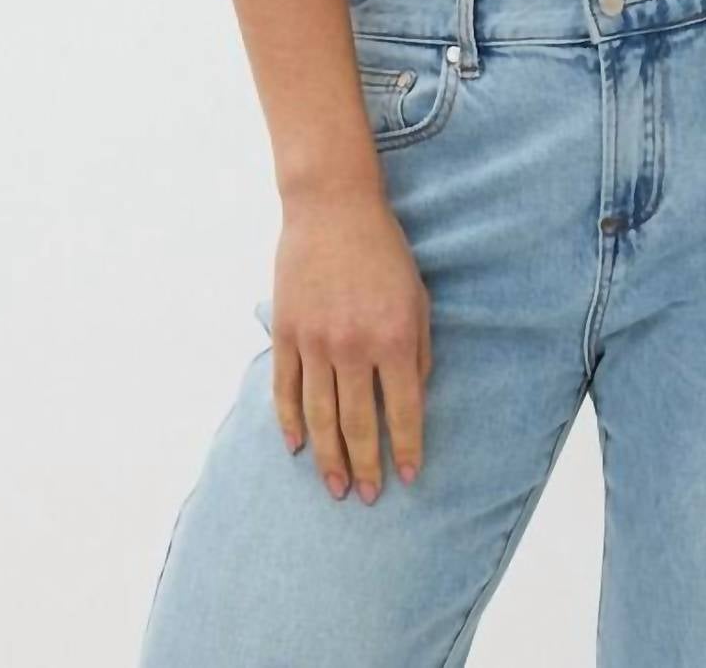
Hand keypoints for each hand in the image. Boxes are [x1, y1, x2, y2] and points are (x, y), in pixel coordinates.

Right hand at [270, 171, 432, 503]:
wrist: (333, 208)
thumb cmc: (384, 251)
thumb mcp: (418, 297)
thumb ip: (418, 350)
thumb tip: (414, 396)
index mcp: (394, 338)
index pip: (402, 410)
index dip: (406, 448)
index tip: (409, 477)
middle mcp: (354, 347)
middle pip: (358, 423)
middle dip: (365, 465)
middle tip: (366, 497)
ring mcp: (315, 342)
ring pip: (319, 416)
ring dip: (328, 457)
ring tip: (335, 487)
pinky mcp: (286, 333)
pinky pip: (286, 389)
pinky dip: (289, 422)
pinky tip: (297, 448)